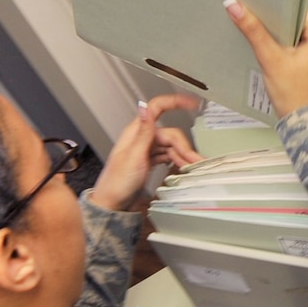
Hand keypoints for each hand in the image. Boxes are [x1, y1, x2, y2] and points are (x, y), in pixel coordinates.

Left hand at [88, 93, 200, 211]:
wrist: (111, 204)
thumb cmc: (116, 183)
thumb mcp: (133, 156)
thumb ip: (143, 132)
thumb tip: (145, 107)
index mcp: (136, 132)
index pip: (156, 108)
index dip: (175, 102)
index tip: (192, 103)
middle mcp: (142, 139)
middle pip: (170, 135)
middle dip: (185, 146)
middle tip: (195, 161)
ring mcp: (146, 150)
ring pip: (172, 147)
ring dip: (184, 156)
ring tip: (194, 167)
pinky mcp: (149, 161)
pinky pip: (168, 156)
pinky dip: (178, 162)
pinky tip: (183, 168)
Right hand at [225, 0, 307, 119]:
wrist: (302, 120)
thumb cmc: (294, 93)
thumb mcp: (271, 58)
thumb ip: (253, 30)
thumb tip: (235, 6)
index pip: (296, 7)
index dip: (276, 3)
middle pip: (293, 17)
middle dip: (272, 16)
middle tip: (249, 8)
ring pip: (291, 28)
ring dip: (274, 28)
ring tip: (252, 22)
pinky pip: (291, 39)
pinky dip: (278, 39)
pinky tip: (262, 38)